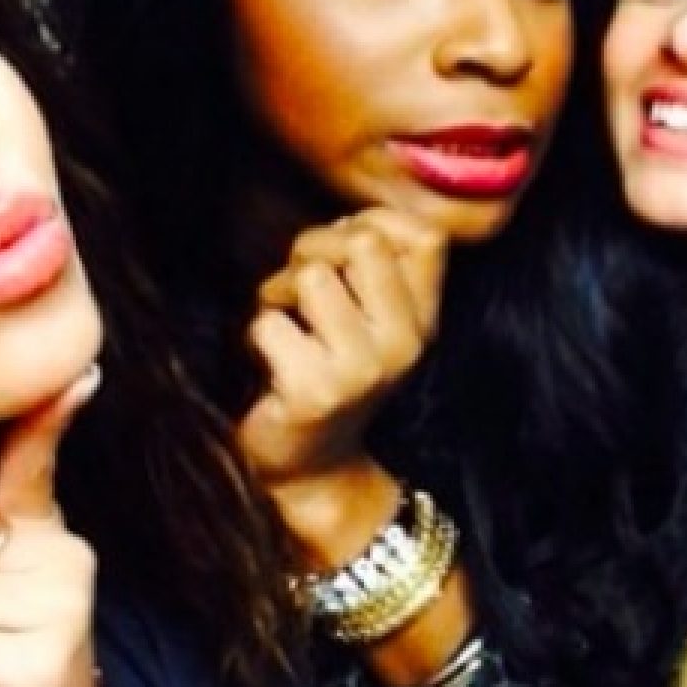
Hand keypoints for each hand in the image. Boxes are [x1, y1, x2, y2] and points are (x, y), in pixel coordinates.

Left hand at [0, 366, 108, 686]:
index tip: (80, 378)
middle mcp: (64, 560)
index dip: (50, 418)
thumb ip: (6, 513)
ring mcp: (60, 605)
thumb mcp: (2, 586)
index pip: (33, 465)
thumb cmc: (8, 661)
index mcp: (44, 539)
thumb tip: (43, 446)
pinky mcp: (45, 657)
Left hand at [240, 208, 445, 480]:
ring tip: (286, 320)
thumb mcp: (373, 321)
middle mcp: (405, 342)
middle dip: (316, 247)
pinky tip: (274, 361)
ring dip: (281, 291)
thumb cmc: (332, 373)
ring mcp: (363, 369)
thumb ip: (375, 269)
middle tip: (299, 282)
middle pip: (364, 242)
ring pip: (313, 277)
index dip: (375, 221)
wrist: (315, 466)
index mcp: (424, 320)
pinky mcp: (315, 392)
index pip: (427, 237)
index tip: (346, 247)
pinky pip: (270, 323)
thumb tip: (350, 220)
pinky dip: (259, 334)